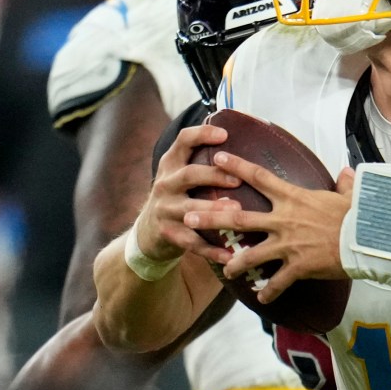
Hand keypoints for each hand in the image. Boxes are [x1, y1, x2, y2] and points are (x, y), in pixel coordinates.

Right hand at [131, 121, 240, 268]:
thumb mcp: (180, 175)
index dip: (202, 134)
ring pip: (191, 210)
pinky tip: (231, 254)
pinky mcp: (169, 234)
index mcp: (171, 164)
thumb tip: (242, 149)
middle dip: (214, 176)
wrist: (148, 231)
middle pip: (189, 175)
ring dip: (214, 211)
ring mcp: (165, 210)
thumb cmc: (177, 197)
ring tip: (237, 212)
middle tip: (237, 180)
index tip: (224, 134)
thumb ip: (201, 162)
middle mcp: (166, 184)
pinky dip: (212, 249)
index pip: (183, 141)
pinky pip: (193, 242)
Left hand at [186, 157, 353, 304]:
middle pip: (239, 217)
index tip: (216, 158)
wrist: (368, 237)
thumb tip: (348, 173)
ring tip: (224, 269)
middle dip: (211, 217)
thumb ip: (345, 183)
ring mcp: (288, 244)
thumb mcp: (350, 194)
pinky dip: (269, 291)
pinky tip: (261, 299)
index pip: (258, 176)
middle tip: (189, 216)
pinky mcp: (298, 266)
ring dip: (234, 262)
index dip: (235, 166)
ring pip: (251, 254)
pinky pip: (278, 281)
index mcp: (293, 197)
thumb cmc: (360, 213)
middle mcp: (284, 219)